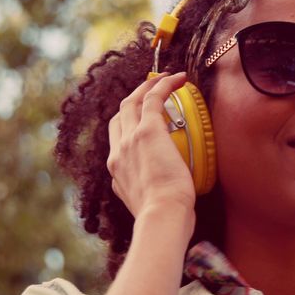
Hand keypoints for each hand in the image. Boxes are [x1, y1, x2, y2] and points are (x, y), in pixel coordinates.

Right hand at [106, 72, 195, 215]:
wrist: (162, 215)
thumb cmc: (164, 216)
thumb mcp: (147, 205)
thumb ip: (147, 195)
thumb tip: (158, 192)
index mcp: (116, 171)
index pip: (117, 140)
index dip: (127, 125)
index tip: (142, 120)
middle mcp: (117, 152)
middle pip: (120, 116)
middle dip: (133, 99)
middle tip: (151, 90)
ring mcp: (129, 140)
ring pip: (132, 103)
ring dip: (147, 87)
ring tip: (164, 78)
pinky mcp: (147, 131)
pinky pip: (153, 98)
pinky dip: (163, 85)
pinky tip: (178, 78)